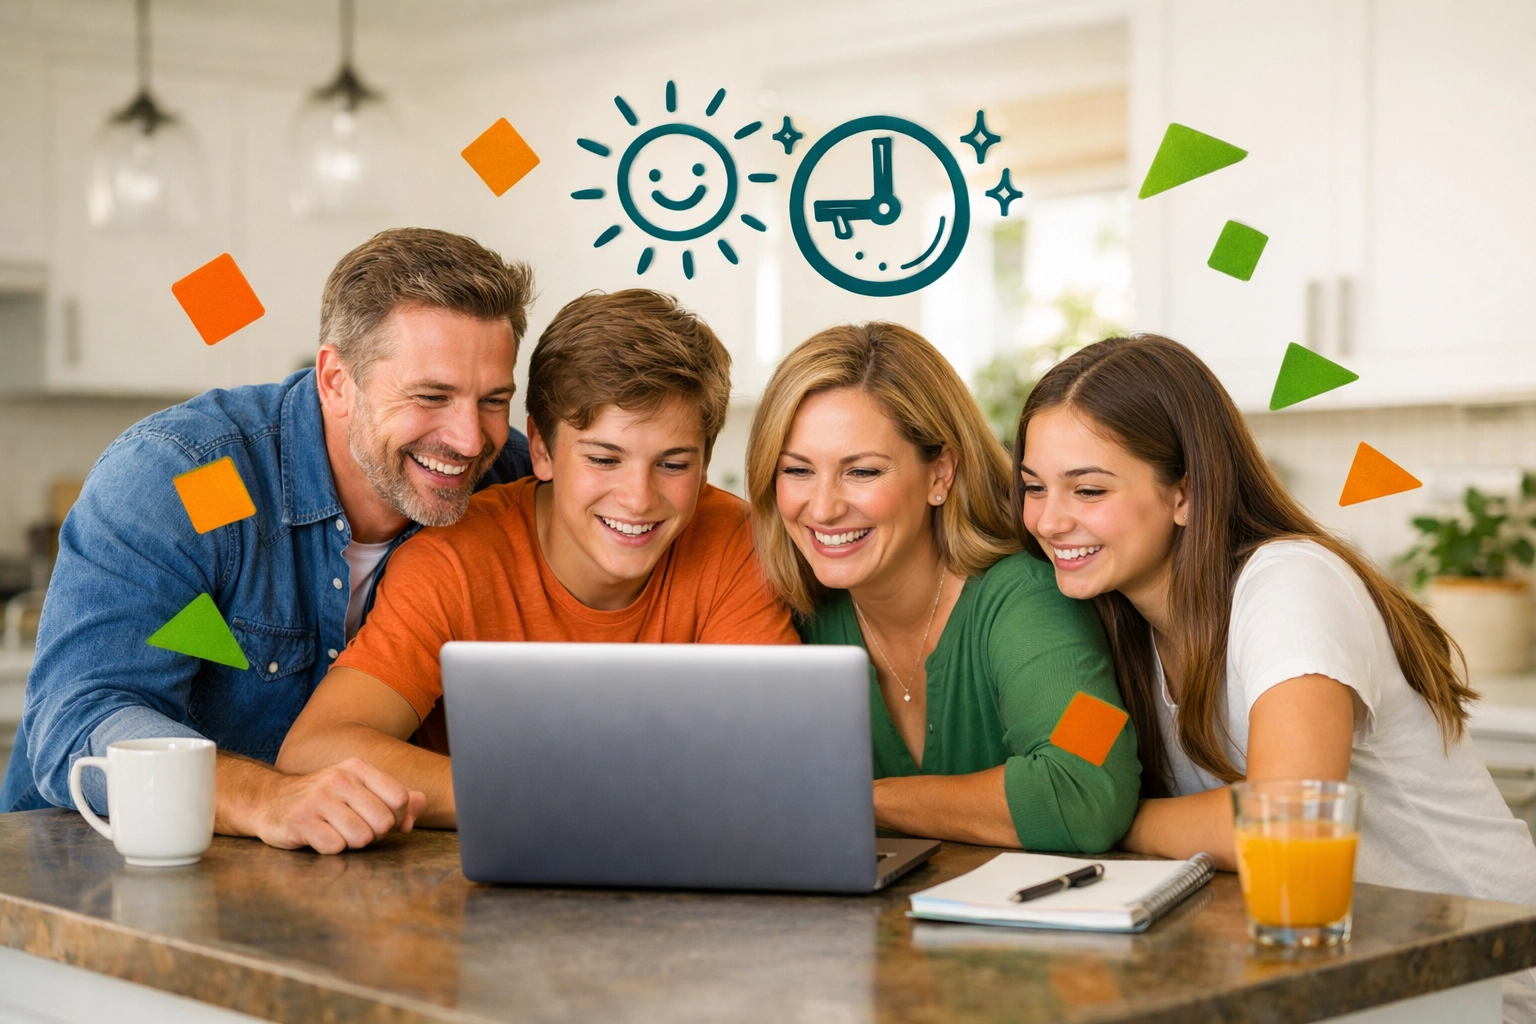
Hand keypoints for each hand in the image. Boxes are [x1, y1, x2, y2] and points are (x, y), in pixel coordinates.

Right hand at [245, 757, 426, 853]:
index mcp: (358, 768)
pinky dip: (331, 849)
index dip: (397, 818)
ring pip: (361, 837)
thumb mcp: (360, 790)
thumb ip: (395, 798)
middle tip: (355, 828)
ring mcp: (317, 799)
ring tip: (336, 831)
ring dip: (352, 843)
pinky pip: (335, 847)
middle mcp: (339, 779)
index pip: (400, 798)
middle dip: (374, 834)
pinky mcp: (299, 820)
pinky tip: (319, 837)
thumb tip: (419, 807)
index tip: (381, 821)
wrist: (270, 801)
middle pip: (383, 822)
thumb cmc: (323, 799)